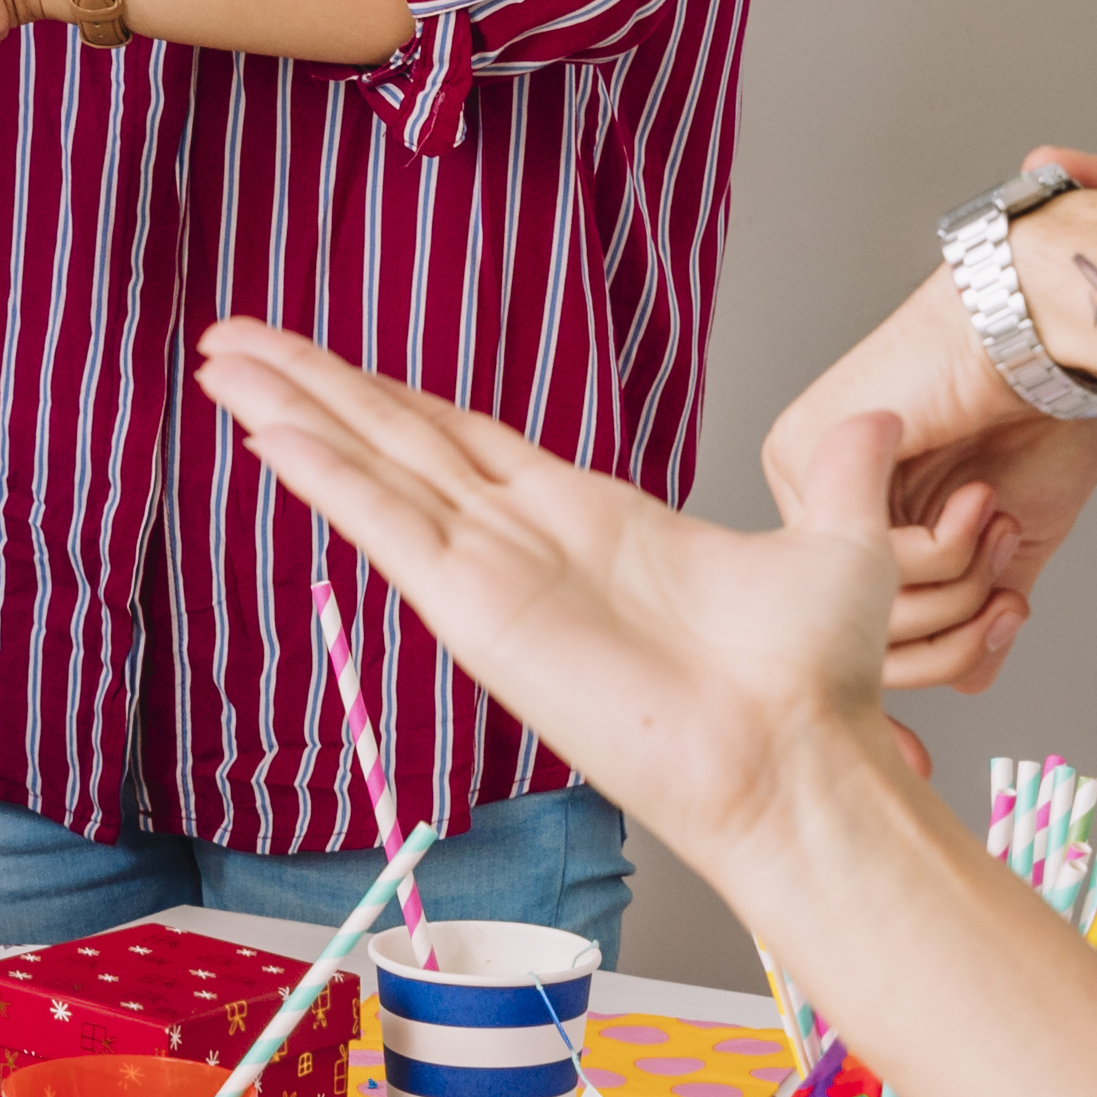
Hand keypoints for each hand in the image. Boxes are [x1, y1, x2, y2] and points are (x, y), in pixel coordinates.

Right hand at [197, 314, 906, 874]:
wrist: (799, 756)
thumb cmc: (812, 680)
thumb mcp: (837, 546)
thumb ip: (840, 475)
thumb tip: (877, 423)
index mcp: (585, 515)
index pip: (457, 436)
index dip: (384, 394)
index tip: (322, 357)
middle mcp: (520, 540)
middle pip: (388, 441)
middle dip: (308, 387)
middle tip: (229, 341)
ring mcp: (490, 574)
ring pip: (369, 471)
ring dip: (291, 415)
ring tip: (219, 365)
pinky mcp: (478, 610)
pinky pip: (386, 529)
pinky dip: (326, 478)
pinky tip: (267, 433)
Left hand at [800, 146, 1096, 686]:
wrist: (1048, 335)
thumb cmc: (1038, 414)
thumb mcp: (1006, 540)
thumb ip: (975, 608)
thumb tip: (970, 681)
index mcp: (860, 516)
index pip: (877, 637)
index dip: (954, 645)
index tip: (1008, 608)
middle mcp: (817, 498)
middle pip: (870, 637)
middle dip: (960, 615)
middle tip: (1003, 551)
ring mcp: (802, 476)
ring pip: (872, 613)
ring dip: (958, 578)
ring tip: (990, 510)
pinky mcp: (805, 454)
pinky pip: (874, 564)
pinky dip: (943, 547)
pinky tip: (971, 493)